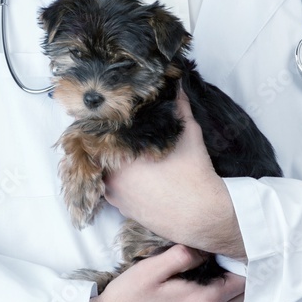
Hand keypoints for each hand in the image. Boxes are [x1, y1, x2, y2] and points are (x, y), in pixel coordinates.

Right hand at [80, 245, 249, 301]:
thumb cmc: (125, 300)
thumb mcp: (149, 270)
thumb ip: (181, 255)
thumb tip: (206, 247)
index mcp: (202, 300)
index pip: (244, 278)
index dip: (243, 260)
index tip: (232, 246)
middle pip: (248, 296)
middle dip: (247, 275)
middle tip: (233, 255)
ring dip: (242, 291)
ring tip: (228, 270)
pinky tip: (217, 289)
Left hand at [104, 91, 245, 259]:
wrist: (202, 216)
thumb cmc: (194, 174)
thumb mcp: (188, 135)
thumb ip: (178, 108)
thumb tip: (176, 85)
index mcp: (121, 157)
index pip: (99, 135)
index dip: (103, 124)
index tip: (110, 116)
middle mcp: (111, 177)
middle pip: (98, 154)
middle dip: (107, 144)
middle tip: (118, 134)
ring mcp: (114, 195)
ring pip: (103, 172)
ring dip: (110, 163)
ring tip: (125, 152)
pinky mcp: (121, 209)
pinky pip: (111, 189)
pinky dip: (117, 180)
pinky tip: (131, 173)